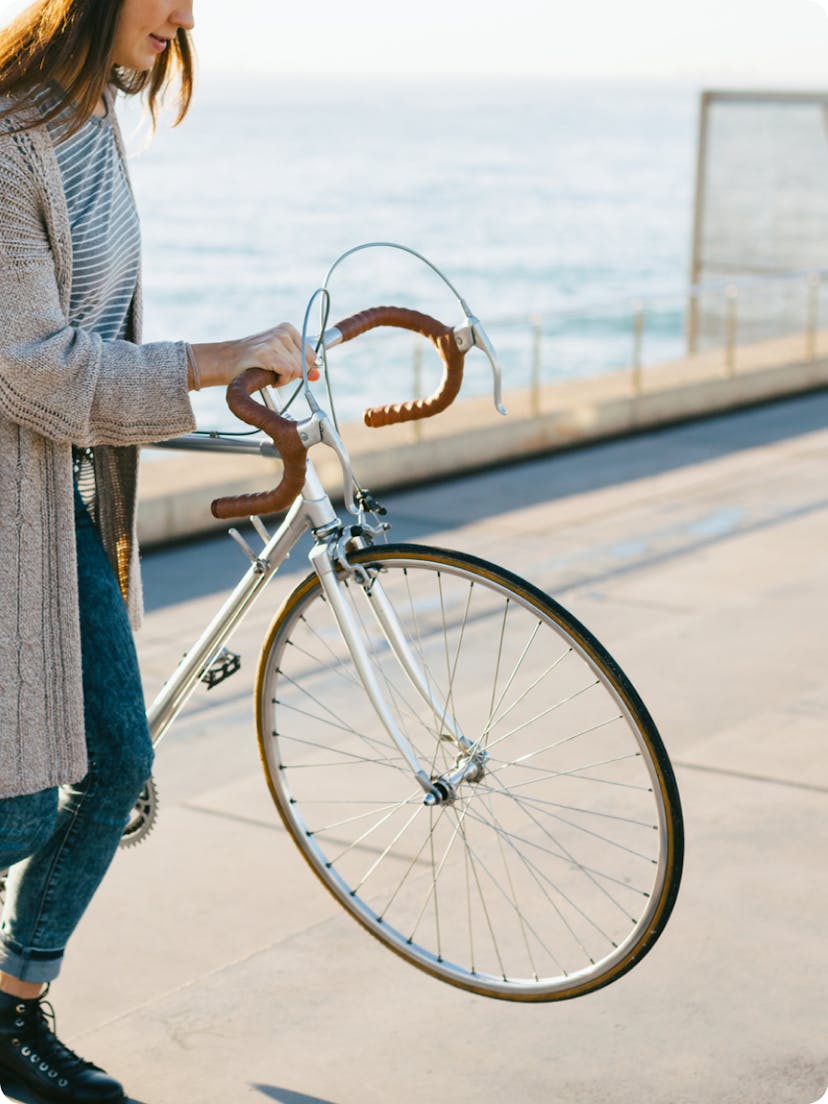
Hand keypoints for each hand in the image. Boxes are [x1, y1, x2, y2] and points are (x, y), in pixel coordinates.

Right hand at [189, 324, 319, 389]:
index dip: (301, 368)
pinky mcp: (268, 352)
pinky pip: (288, 372)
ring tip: (270, 373)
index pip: (312, 355)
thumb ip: (299, 365)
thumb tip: (316, 375)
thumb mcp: (279, 359)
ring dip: (285, 378)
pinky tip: (269, 377)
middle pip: (306, 363)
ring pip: (297, 369)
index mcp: (288, 329)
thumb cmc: (252, 361)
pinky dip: (280, 380)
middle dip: (293, 374)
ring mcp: (275, 340)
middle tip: (276, 373)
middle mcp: (283, 332)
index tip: (286, 370)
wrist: (225, 361)